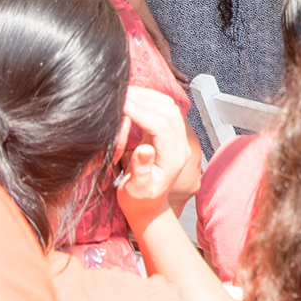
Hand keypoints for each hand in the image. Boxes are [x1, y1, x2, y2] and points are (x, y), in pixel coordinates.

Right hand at [115, 87, 196, 228]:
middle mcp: (179, 146)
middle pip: (169, 111)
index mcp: (173, 159)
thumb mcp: (137, 190)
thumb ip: (141, 171)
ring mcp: (176, 138)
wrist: (148, 207)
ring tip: (124, 93)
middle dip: (144, 99)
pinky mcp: (167, 133)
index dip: (141, 112)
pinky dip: (149, 99)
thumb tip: (145, 149)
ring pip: (169, 107)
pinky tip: (133, 98)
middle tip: (120, 94)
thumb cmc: (140, 201)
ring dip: (148, 96)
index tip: (121, 104)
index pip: (162, 126)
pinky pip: (163, 109)